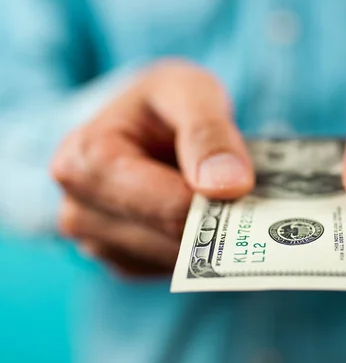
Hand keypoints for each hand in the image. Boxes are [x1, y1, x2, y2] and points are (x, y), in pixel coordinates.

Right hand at [51, 60, 253, 276]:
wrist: (139, 125)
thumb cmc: (161, 104)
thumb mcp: (188, 91)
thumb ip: (208, 132)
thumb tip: (228, 186)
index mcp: (85, 160)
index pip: (169, 206)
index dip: (218, 201)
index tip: (249, 188)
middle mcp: (79, 209)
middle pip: (174, 238)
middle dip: (217, 219)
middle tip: (246, 193)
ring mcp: (97, 243)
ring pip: (179, 263)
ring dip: (210, 236)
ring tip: (218, 198)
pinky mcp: (122, 262)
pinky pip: (174, 271)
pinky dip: (198, 249)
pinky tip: (200, 216)